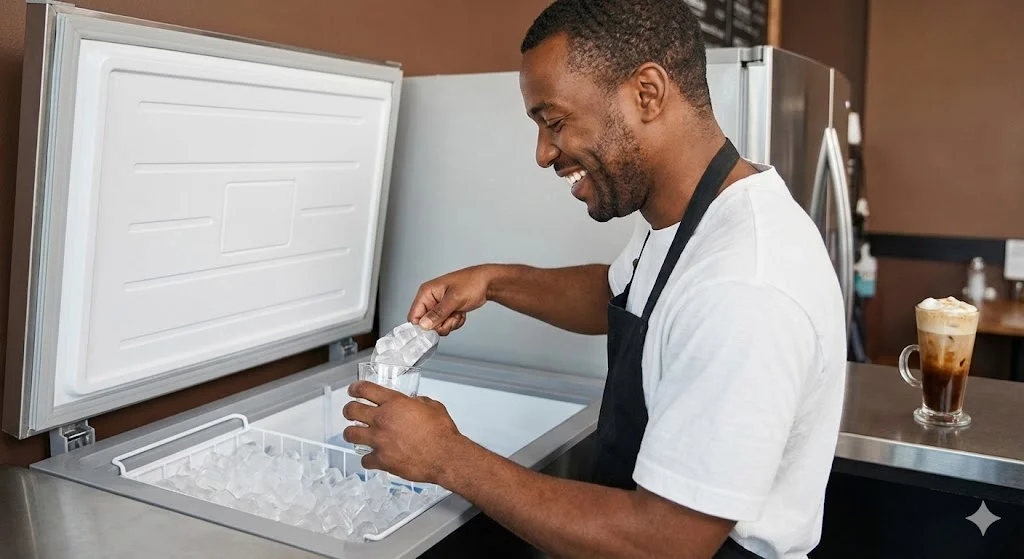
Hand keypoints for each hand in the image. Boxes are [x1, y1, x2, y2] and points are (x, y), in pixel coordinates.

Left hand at [342, 381, 465, 483]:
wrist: (444, 456)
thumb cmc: (441, 433)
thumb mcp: (432, 406)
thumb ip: (418, 402)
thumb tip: (414, 403)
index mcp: (395, 403)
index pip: (365, 389)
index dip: (355, 388)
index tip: (353, 390)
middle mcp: (383, 419)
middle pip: (351, 410)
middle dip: (349, 410)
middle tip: (350, 411)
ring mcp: (379, 440)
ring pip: (350, 434)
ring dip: (351, 433)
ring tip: (354, 434)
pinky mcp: (381, 460)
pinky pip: (365, 459)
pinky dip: (368, 458)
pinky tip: (372, 457)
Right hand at [408, 265, 495, 334]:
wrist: (487, 283)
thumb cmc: (472, 283)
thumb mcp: (454, 299)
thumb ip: (438, 313)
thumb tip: (424, 324)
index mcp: (426, 293)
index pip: (414, 316)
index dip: (423, 326)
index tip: (436, 328)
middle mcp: (430, 300)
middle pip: (426, 324)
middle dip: (441, 324)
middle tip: (452, 316)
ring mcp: (438, 306)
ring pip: (437, 326)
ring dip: (450, 323)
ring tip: (457, 312)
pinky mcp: (446, 311)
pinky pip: (446, 324)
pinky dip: (455, 322)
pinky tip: (460, 312)